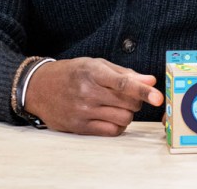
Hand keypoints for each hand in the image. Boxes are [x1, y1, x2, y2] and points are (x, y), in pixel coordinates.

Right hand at [24, 57, 163, 135]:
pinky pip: (111, 131)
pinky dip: (118, 125)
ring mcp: (82, 111)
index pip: (123, 83)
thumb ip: (125, 73)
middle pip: (128, 103)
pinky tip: (110, 116)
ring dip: (127, 113)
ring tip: (116, 105)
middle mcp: (87, 93)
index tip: (158, 97)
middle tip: (127, 96)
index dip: (143, 91)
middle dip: (135, 100)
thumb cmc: (72, 73)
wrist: (38, 88)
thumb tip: (151, 81)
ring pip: (123, 119)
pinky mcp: (79, 127)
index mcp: (93, 72)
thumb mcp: (96, 65)